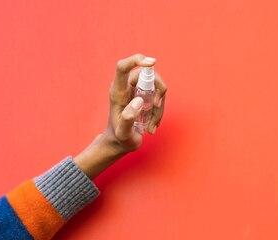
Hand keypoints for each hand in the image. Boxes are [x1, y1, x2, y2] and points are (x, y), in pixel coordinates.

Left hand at [75, 53, 167, 177]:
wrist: (120, 143)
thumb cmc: (120, 138)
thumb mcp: (123, 133)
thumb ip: (128, 118)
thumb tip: (139, 101)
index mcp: (118, 91)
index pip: (123, 67)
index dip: (137, 60)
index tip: (152, 62)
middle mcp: (126, 87)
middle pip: (146, 74)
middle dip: (158, 89)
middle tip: (156, 107)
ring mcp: (136, 91)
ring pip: (156, 86)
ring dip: (159, 106)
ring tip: (151, 125)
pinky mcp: (144, 97)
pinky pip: (158, 96)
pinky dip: (159, 111)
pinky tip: (152, 125)